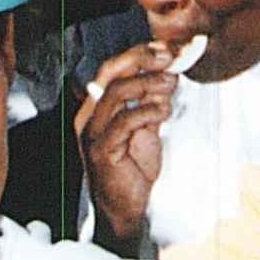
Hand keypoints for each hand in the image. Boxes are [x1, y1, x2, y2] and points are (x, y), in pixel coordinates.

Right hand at [76, 43, 177, 249]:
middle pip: (110, 72)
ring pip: (116, 92)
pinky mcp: (101, 151)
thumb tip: (169, 75)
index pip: (113, 68)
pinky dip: (147, 111)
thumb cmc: (132, 171)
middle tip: (169, 57)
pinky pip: (123, 122)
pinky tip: (162, 111)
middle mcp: (89, 115)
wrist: (125, 210)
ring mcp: (92, 133)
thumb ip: (152, 102)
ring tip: (170, 83)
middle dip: (142, 58)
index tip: (166, 49)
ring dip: (148, 82)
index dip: (139, 53)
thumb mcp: (146, 129)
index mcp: (97, 107)